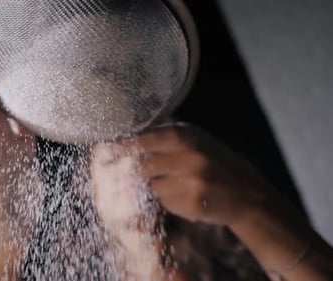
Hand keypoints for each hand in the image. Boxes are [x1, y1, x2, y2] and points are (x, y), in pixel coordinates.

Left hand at [93, 123, 332, 279]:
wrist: (250, 196)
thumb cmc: (219, 164)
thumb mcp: (200, 141)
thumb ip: (169, 138)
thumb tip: (131, 139)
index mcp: (189, 136)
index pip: (145, 138)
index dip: (123, 144)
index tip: (105, 148)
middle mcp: (189, 155)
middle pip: (143, 163)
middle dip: (141, 170)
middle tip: (148, 172)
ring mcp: (191, 180)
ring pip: (152, 185)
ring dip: (157, 187)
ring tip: (179, 185)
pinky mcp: (193, 202)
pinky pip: (164, 201)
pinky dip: (168, 201)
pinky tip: (187, 197)